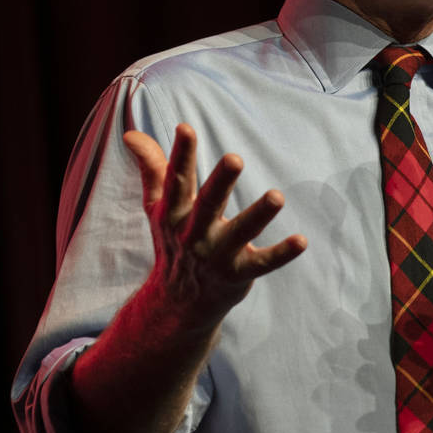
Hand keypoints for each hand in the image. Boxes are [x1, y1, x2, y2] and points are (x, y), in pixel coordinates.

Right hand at [125, 123, 306, 330]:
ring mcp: (217, 255)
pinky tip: (302, 240)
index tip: (186, 128)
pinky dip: (282, 253)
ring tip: (277, 196)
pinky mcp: (238, 274)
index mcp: (175, 214)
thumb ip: (152, 169)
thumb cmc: (173, 242)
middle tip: (235, 158)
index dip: (181, 155)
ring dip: (258, 215)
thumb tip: (131, 134)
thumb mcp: (159, 208)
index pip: (176, 181)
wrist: (178, 303)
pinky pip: (262, 263)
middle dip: (220, 182)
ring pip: (240, 232)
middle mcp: (194, 233)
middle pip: (208, 204)